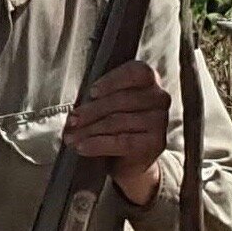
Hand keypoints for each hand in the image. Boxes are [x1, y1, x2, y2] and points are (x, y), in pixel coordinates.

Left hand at [63, 60, 170, 205]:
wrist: (131, 159)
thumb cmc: (117, 124)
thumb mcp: (109, 105)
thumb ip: (99, 98)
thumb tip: (76, 110)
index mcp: (149, 80)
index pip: (135, 72)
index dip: (112, 81)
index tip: (92, 92)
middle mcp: (159, 98)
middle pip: (122, 100)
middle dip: (92, 111)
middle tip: (72, 121)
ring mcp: (160, 120)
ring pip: (118, 121)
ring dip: (89, 130)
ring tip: (71, 138)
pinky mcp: (156, 143)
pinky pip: (122, 142)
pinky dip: (98, 144)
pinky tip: (82, 147)